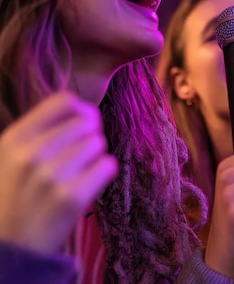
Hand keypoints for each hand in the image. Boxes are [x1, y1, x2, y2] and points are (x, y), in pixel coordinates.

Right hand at [0, 91, 117, 253]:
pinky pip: (108, 165)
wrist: (13, 246)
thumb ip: (41, 130)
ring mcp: (51, 176)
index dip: (80, 111)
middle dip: (88, 136)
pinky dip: (102, 174)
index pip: (64, 100)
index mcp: (13, 139)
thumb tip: (84, 108)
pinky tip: (85, 186)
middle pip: (88, 121)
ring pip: (99, 143)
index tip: (79, 125)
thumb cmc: (17, 194)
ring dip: (94, 157)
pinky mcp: (72, 197)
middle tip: (76, 157)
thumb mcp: (12, 156)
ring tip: (76, 174)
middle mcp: (31, 154)